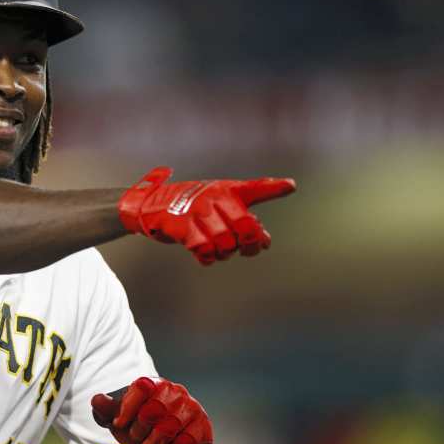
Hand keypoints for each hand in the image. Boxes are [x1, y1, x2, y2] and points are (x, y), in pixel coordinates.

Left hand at [91, 377, 213, 443]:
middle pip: (153, 410)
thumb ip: (107, 411)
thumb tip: (97, 400)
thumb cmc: (142, 433)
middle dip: (139, 431)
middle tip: (136, 438)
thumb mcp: (120, 423)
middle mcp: (175, 391)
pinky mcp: (203, 426)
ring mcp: (191, 407)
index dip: (128, 407)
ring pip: (168, 427)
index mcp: (154, 384)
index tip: (118, 424)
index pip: (142, 386)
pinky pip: (185, 442)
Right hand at [118, 166, 295, 263]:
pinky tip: (205, 255)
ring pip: (225, 242)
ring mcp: (198, 211)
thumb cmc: (192, 207)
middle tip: (245, 249)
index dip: (273, 188)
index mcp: (227, 190)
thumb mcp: (219, 203)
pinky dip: (207, 258)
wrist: (152, 206)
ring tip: (219, 252)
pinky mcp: (182, 225)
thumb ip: (244, 218)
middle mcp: (214, 197)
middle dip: (249, 244)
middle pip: (245, 226)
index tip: (290, 186)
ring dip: (224, 254)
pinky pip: (204, 249)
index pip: (254, 188)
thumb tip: (264, 241)